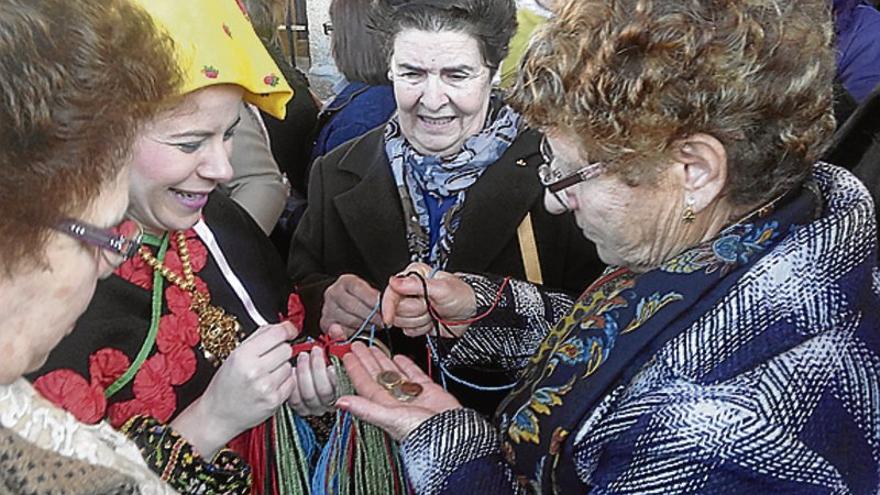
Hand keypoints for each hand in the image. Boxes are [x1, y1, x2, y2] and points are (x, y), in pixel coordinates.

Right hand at [171, 321, 297, 457]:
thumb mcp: (234, 355)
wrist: (217, 415)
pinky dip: (285, 382)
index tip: (289, 330)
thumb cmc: (225, 385)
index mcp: (243, 356)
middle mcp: (255, 371)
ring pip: (289, 365)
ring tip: (266, 374)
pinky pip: (291, 382)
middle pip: (286, 349)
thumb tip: (281, 326)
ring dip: (282, 368)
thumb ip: (258, 337)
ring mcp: (266, 387)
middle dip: (280, 351)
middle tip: (268, 358)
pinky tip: (271, 384)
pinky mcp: (274, 401)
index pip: (277, 334)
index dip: (287, 329)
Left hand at [288, 325, 344, 415]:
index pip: (342, 388)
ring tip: (303, 357)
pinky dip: (293, 384)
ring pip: (308, 395)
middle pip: (323, 391)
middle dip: (317, 369)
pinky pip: (294, 399)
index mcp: (345, 390)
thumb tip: (335, 329)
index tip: (331, 365)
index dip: (335, 378)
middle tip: (314, 352)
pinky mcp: (300, 408)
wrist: (314, 382)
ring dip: (304, 373)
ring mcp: (315, 407)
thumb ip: (338, 341)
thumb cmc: (328, 366)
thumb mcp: (337, 352)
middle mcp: (331, 402)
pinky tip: (293, 371)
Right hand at [321, 274, 381, 336]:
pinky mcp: (326, 323)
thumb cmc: (359, 297)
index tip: (384, 310)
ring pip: (350, 320)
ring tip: (375, 326)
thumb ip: (374, 297)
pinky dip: (355, 333)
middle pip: (353, 306)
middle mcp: (333, 293)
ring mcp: (327, 309)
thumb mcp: (367, 290)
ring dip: (366, 325)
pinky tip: (362, 331)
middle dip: (371, 316)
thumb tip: (384, 307)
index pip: (359, 289)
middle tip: (383, 322)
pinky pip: (343, 331)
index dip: (373, 300)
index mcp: (345, 281)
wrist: (340, 303)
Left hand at [335, 342, 460, 440]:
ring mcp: (412, 395)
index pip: (365, 384)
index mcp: (384, 406)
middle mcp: (396, 400)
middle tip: (357, 345)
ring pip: (393, 373)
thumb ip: (365, 409)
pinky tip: (400, 357)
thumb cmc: (420, 431)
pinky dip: (407, 365)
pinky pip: (414, 375)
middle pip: (377, 376)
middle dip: (367, 360)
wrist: (451, 434)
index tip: (348, 356)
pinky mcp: (428, 391)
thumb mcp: (388, 418)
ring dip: (383, 360)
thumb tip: (340, 403)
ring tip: (373, 347)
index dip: (356, 370)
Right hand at [381, 262, 476, 336]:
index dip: (389, 306)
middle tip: (430, 306)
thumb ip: (417, 285)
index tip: (389, 317)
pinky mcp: (415, 321)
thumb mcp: (441, 288)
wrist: (472, 314)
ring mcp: (412, 307)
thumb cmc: (461, 296)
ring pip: (401, 321)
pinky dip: (421, 329)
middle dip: (415, 311)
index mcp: (413, 277)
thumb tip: (395, 281)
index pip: (391, 292)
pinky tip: (432, 321)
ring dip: (419, 321)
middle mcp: (409, 291)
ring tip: (433, 312)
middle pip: (396, 309)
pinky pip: (408, 331)